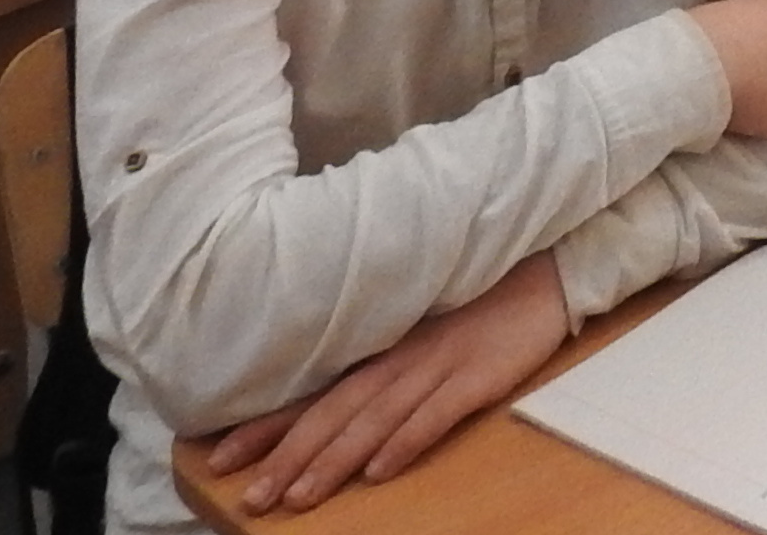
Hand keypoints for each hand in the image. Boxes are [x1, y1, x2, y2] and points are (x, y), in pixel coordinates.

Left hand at [201, 251, 568, 514]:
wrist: (548, 268)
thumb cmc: (482, 304)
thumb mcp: (421, 331)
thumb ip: (381, 367)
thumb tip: (327, 408)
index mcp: (382, 349)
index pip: (313, 393)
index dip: (265, 427)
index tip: (218, 459)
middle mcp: (399, 357)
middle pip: (334, 412)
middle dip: (287, 457)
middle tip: (251, 498)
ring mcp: (438, 364)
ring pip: (374, 418)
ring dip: (333, 459)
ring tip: (298, 497)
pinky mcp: (478, 374)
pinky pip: (436, 412)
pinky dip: (405, 441)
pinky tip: (380, 470)